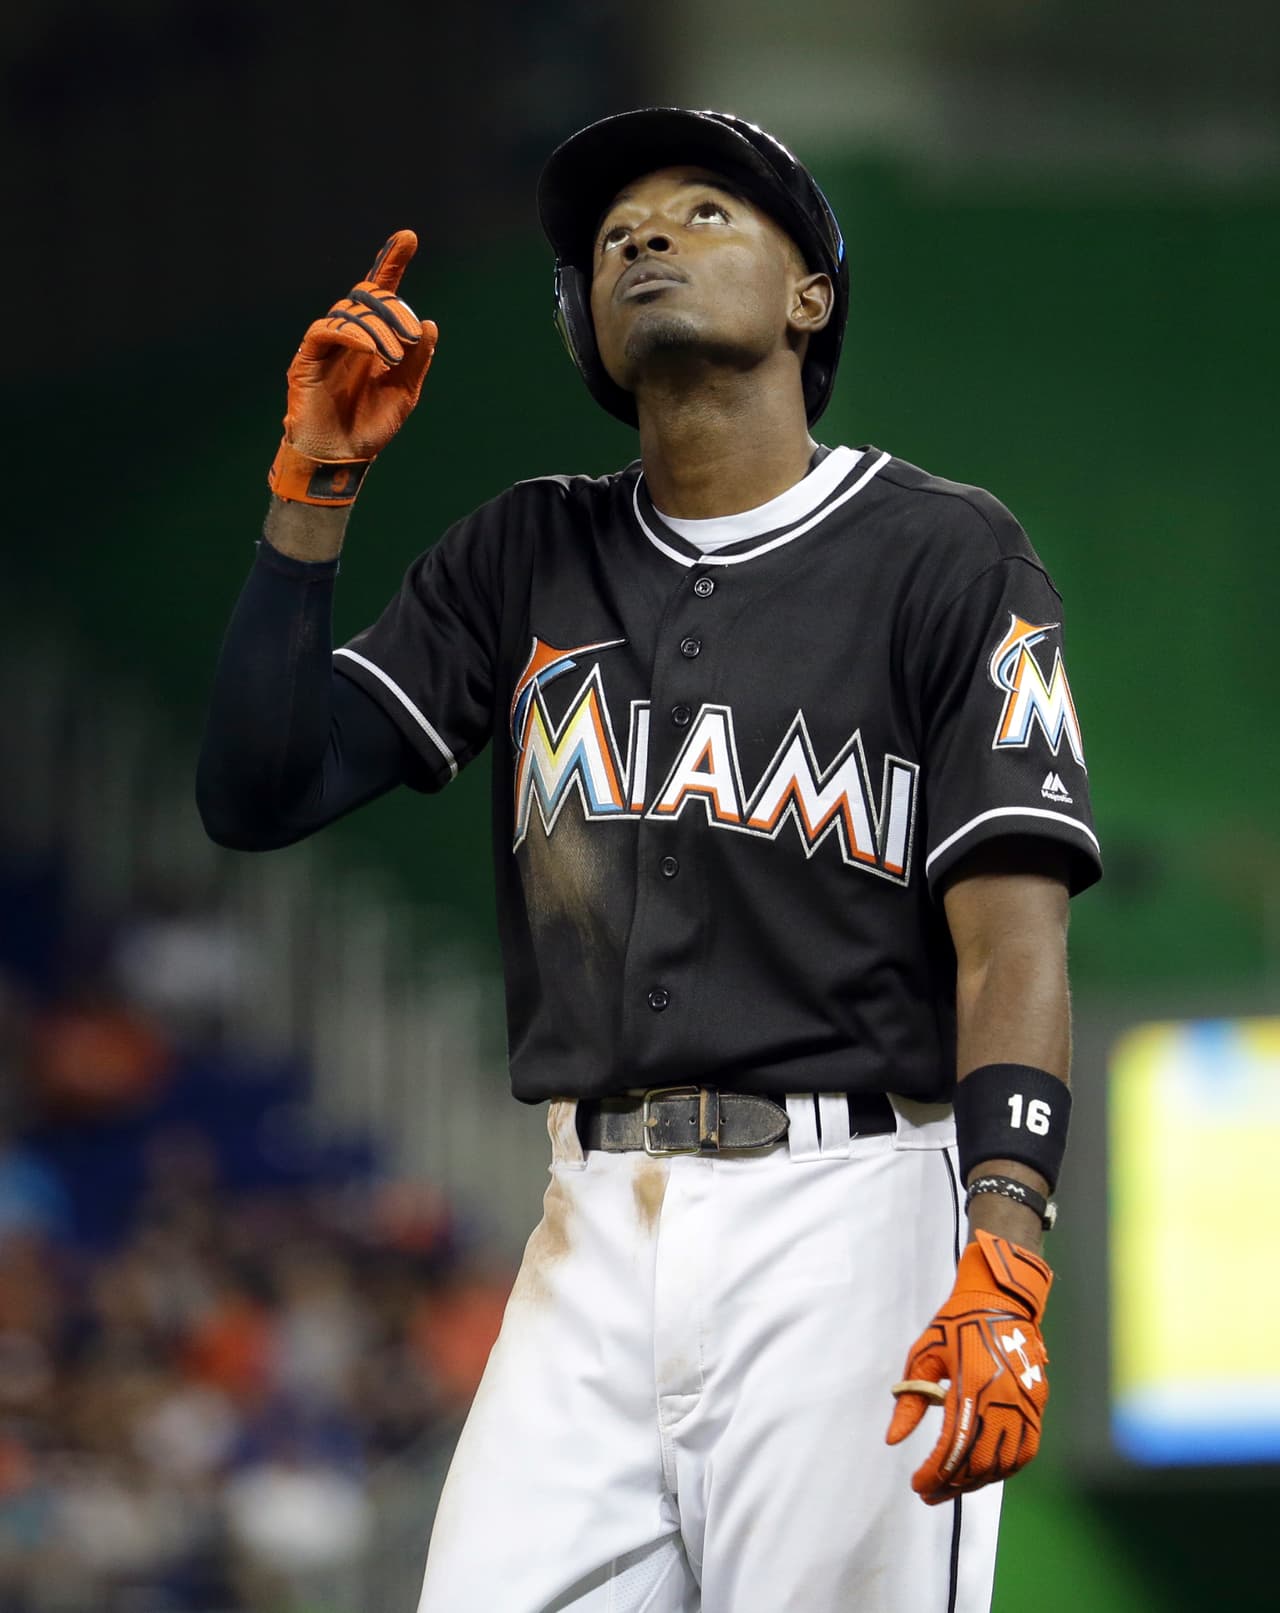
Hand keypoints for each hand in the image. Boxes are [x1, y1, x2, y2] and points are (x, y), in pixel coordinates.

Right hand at [268, 230, 438, 504]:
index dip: (391, 262)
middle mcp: (348, 334)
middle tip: (410, 333)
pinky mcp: (307, 357)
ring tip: (395, 355)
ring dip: (377, 328)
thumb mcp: (405, 391)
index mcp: (373, 338)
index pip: (380, 292)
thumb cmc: (371, 426)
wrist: (342, 458)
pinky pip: (326, 329)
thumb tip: (429, 323)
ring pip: (349, 312)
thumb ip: (418, 359)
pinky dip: (352, 334)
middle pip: (366, 296)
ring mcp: (326, 343)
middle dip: (392, 307)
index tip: (408, 238)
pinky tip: (372, 350)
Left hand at [885, 1229, 1051, 1503]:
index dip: (935, 1472)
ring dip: (976, 1482)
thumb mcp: (924, 1354)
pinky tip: (982, 1474)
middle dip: (951, 1485)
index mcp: (972, 1385)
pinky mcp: (1038, 1406)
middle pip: (978, 1461)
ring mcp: (1026, 1405)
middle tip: (928, 1494)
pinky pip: (1025, 1451)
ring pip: (1003, 1463)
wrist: (1002, 1300)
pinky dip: (1003, 1470)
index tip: (917, 1484)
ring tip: (951, 1487)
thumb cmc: (956, 1323)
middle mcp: (1004, 1400)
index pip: (954, 1446)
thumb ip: (910, 1399)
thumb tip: (893, 1439)